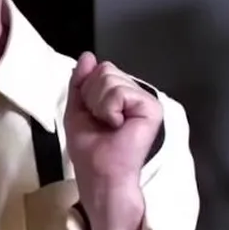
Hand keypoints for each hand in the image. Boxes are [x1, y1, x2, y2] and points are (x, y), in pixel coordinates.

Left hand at [64, 53, 161, 229]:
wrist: (100, 173)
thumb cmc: (89, 148)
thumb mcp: (77, 108)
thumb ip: (80, 81)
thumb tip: (88, 55)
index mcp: (120, 94)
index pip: (99, 69)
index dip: (87, 91)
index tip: (92, 115)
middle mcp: (136, 93)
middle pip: (105, 70)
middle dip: (92, 96)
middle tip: (101, 121)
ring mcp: (145, 99)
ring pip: (110, 79)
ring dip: (99, 105)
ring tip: (109, 125)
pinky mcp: (152, 107)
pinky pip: (119, 92)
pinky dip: (109, 110)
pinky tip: (118, 126)